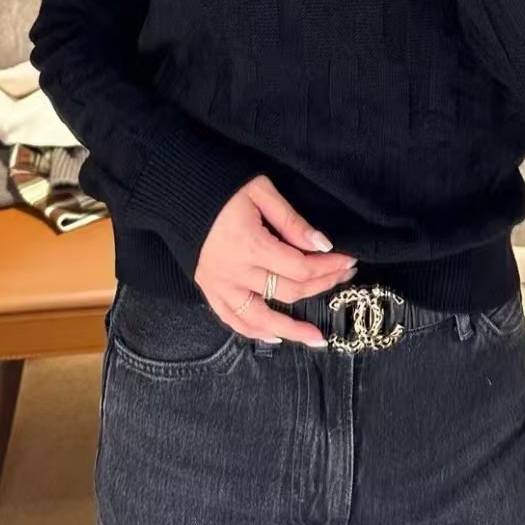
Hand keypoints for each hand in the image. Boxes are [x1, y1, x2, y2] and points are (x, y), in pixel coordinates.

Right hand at [195, 173, 358, 347]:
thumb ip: (292, 221)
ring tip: (316, 339)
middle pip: (288, 291)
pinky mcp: (208, 289)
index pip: (300, 267)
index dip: (329, 267)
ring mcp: (220, 285)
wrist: (176, 190)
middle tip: (344, 278)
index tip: (348, 261)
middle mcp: (235, 272)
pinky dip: (253, 331)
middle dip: (322, 286)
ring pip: (261, 318)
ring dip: (291, 330)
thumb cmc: (221, 186)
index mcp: (251, 245)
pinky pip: (233, 319)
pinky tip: (274, 336)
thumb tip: (322, 244)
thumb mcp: (261, 191)